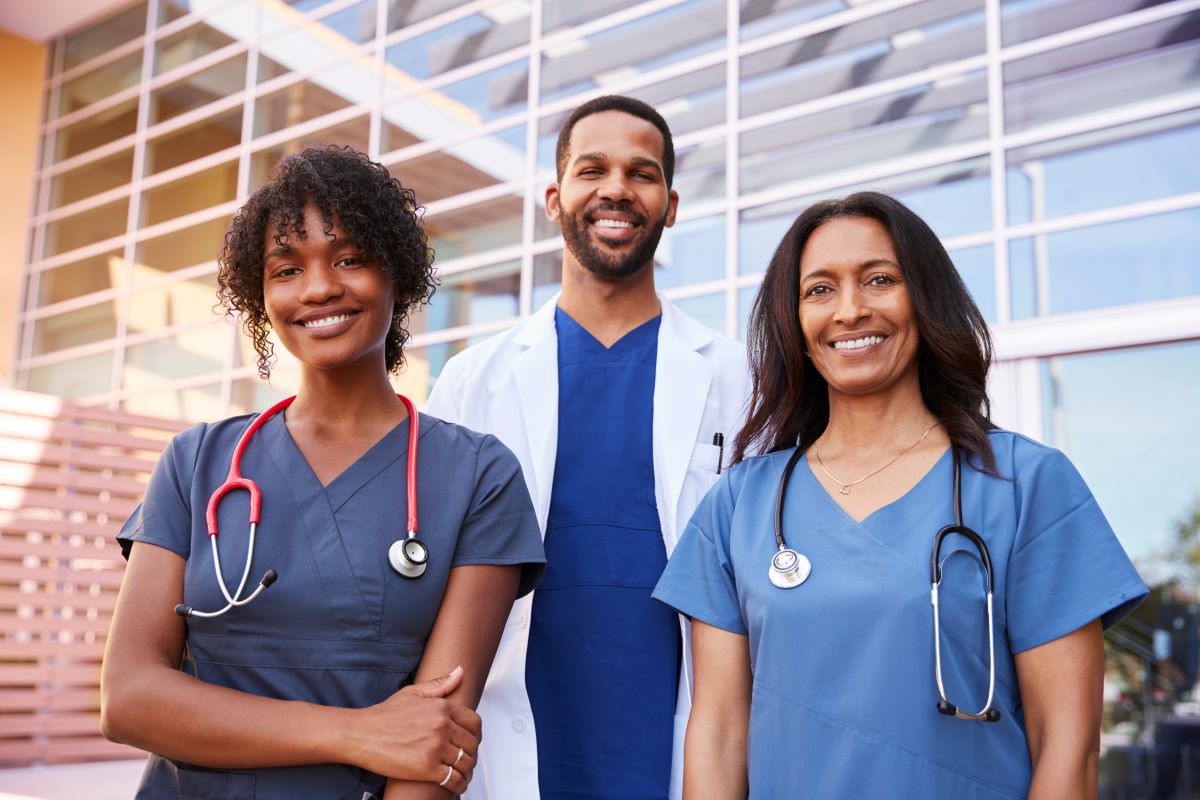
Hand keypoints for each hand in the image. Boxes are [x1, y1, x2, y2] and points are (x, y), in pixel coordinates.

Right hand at [353, 666, 480, 792]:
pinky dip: (459, 785)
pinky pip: (454, 779)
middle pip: (472, 744)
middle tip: (467, 759)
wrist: (361, 735)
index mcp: (441, 707)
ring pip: (466, 762)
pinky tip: (456, 785)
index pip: (474, 722)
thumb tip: (460, 672)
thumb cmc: (384, 716)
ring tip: (463, 773)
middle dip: (472, 753)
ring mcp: (435, 747)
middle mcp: (442, 726)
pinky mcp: (427, 768)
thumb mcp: (413, 693)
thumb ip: (440, 684)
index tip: (472, 741)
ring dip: (467, 770)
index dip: (476, 734)